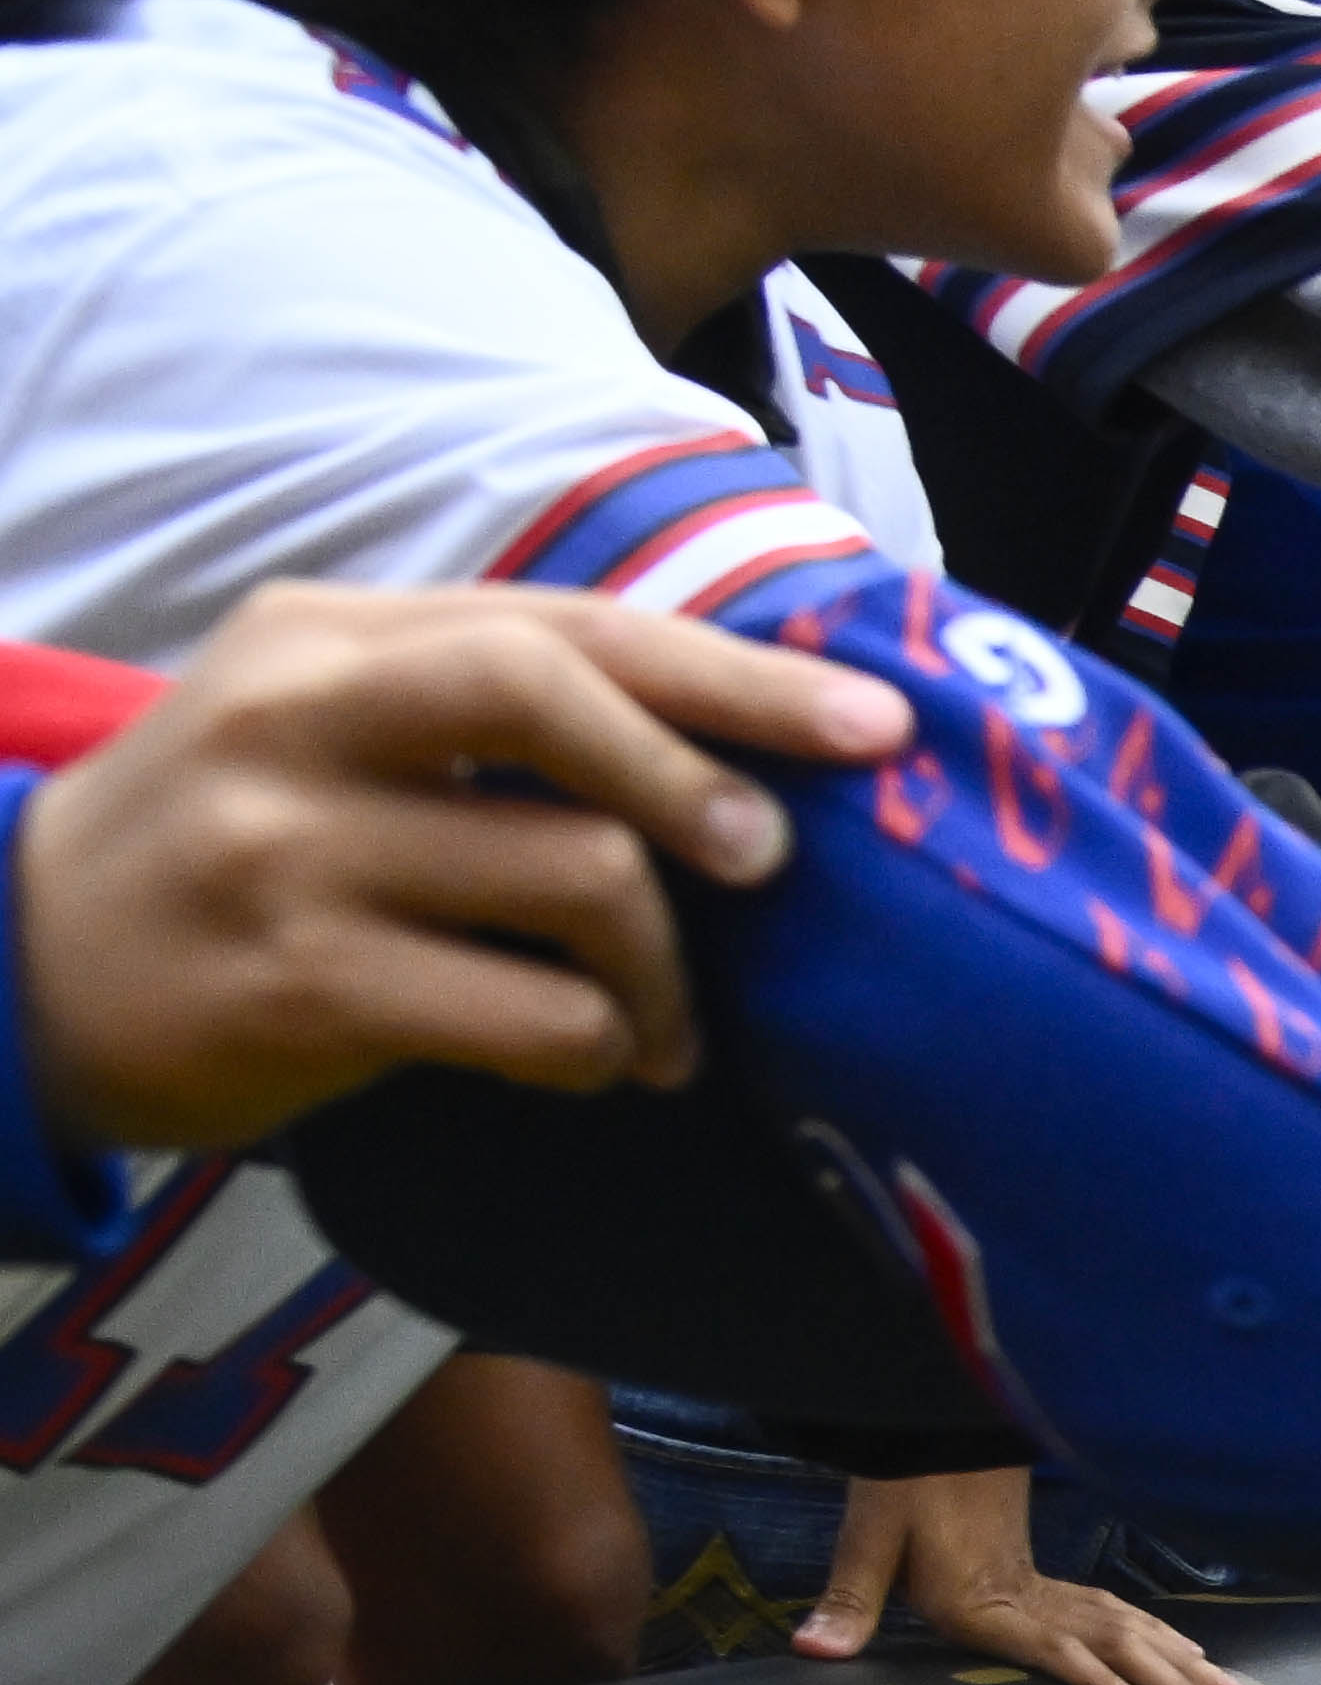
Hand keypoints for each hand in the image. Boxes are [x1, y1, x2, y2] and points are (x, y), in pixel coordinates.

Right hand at [12, 580, 903, 1143]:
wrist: (24, 966)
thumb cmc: (235, 851)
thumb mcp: (332, 732)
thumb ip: (493, 708)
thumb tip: (734, 735)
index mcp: (330, 635)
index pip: (565, 622)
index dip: (736, 671)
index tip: (873, 722)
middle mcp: (303, 717)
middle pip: (555, 692)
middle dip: (702, 777)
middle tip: (771, 864)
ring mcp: (293, 849)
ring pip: (580, 875)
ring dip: (664, 972)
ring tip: (658, 1024)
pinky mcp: (302, 984)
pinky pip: (538, 1017)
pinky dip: (601, 1050)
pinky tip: (584, 1062)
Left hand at [805, 1471, 1240, 1684]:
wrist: (928, 1430)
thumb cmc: (898, 1486)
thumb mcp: (868, 1539)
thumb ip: (849, 1600)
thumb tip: (814, 1653)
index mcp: (988, 1598)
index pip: (1058, 1648)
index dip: (1101, 1682)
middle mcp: (1031, 1598)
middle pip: (1116, 1646)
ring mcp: (1047, 1588)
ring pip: (1130, 1631)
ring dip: (1182, 1665)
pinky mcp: (1047, 1581)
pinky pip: (1117, 1614)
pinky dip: (1159, 1637)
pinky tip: (1185, 1653)